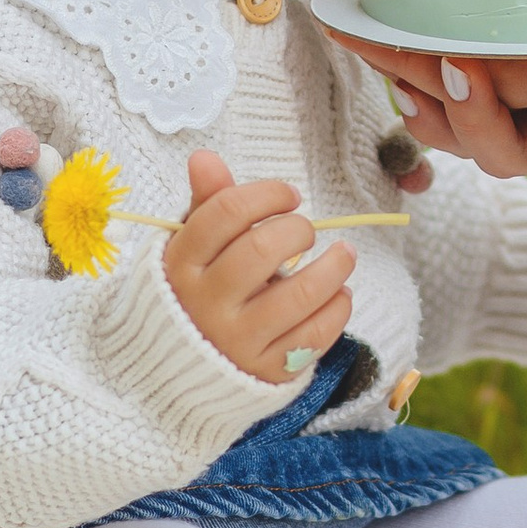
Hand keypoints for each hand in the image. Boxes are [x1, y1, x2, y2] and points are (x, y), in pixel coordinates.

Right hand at [161, 148, 353, 384]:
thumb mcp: (193, 247)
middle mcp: (205, 304)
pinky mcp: (265, 369)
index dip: (267, 194)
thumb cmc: (199, 290)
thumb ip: (207, 203)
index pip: (225, 213)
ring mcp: (236, 340)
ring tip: (343, 255)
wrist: (184, 368)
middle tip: (307, 230)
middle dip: (298, 229)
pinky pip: (314, 336)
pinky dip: (337, 309)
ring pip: (299, 295)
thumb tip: (205, 157)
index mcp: (182, 264)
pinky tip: (340, 294)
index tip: (290, 196)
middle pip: (261, 250)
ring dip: (334, 268)